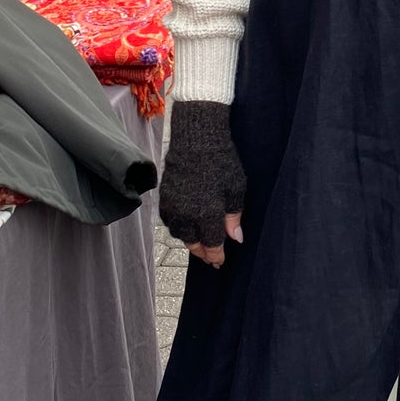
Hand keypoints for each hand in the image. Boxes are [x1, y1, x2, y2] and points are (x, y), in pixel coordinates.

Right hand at [155, 100, 246, 269]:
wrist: (196, 138)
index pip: (212, 245)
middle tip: (211, 257)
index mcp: (207, 214)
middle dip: (203, 252)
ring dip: (190, 241)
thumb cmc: (221, 161)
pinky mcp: (164, 198)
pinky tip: (187, 226)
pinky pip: (169, 221)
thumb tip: (236, 238)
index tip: (221, 262)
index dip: (216, 255)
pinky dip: (178, 228)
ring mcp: (173, 206)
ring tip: (200, 243)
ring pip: (179, 234)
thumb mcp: (236, 190)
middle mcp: (186, 214)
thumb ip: (234, 217)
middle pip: (193, 243)